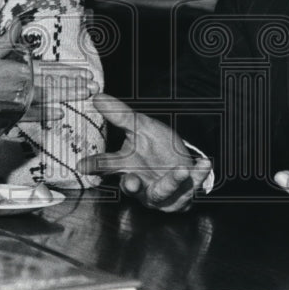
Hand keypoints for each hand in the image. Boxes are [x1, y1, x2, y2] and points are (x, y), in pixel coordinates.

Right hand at [76, 93, 212, 212]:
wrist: (182, 165)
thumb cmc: (157, 147)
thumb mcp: (140, 126)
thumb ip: (120, 115)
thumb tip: (97, 96)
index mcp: (127, 167)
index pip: (107, 166)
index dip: (95, 166)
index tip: (83, 165)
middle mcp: (141, 183)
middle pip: (132, 186)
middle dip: (132, 185)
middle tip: (132, 182)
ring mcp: (162, 192)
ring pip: (162, 192)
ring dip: (171, 182)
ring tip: (181, 171)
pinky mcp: (184, 193)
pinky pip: (193, 185)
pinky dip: (200, 174)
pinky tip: (205, 162)